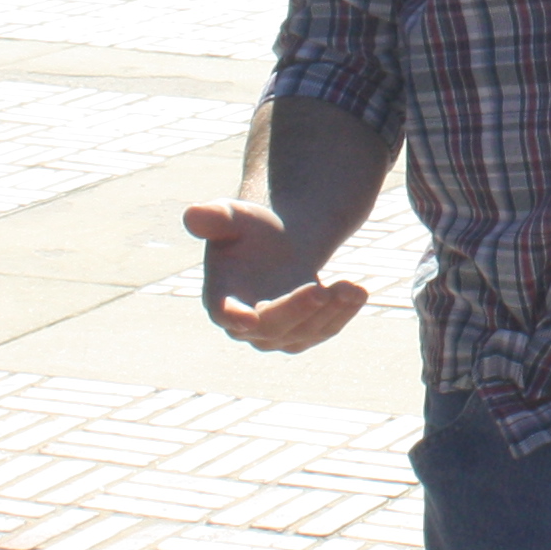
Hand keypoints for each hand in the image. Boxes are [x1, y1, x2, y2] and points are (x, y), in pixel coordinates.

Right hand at [185, 197, 371, 349]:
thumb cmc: (249, 229)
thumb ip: (214, 217)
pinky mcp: (303, 335)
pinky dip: (343, 314)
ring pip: (303, 332)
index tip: (249, 319)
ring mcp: (275, 336)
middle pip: (271, 327)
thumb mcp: (232, 216)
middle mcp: (243, 326)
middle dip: (297, 310)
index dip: (234, 317)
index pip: (223, 313)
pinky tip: (357, 293)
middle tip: (322, 289)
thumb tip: (193, 213)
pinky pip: (324, 330)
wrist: (278, 244)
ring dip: (329, 312)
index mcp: (220, 297)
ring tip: (352, 287)